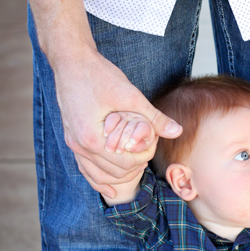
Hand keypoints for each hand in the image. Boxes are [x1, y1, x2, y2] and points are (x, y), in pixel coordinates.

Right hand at [53, 49, 181, 198]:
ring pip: (97, 176)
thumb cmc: (99, 75)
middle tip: (147, 151)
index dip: (144, 156)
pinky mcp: (72, 140)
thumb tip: (177, 130)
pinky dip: (99, 179)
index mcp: (93, 139)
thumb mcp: (130, 96)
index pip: (126, 163)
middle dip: (134, 165)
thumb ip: (154, 117)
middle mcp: (80, 146)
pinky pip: (85, 168)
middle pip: (115, 172)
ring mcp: (73, 145)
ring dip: (118, 176)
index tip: (153, 143)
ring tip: (136, 168)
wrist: (71, 61)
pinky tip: (111, 189)